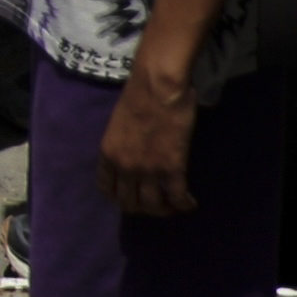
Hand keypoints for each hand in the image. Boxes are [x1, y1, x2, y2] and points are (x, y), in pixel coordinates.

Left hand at [101, 59, 203, 219]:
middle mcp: (124, 166)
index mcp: (107, 153)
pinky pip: (177, 196)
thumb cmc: (139, 95)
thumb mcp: (118, 124)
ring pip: (152, 206)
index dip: (119, 197)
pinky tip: (190, 204)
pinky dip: (184, 205)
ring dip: (163, 210)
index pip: (106, 188)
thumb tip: (133, 152)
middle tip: (155, 204)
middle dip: (142, 208)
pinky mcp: (172, 168)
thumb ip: (122, 143)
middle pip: (128, 203)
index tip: (131, 196)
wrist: (158, 86)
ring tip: (173, 205)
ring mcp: (147, 169)